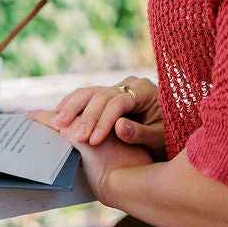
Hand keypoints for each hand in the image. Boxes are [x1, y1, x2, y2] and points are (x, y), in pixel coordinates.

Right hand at [27, 76, 165, 156]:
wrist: (169, 128)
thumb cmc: (167, 135)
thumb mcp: (159, 137)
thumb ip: (141, 133)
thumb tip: (118, 127)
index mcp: (145, 91)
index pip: (118, 102)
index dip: (104, 121)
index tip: (93, 141)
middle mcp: (130, 85)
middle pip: (102, 95)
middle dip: (86, 117)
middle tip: (76, 137)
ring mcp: (118, 87)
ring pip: (90, 91)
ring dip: (72, 106)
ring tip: (58, 122)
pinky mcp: (108, 94)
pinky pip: (87, 95)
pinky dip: (72, 103)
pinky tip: (58, 113)